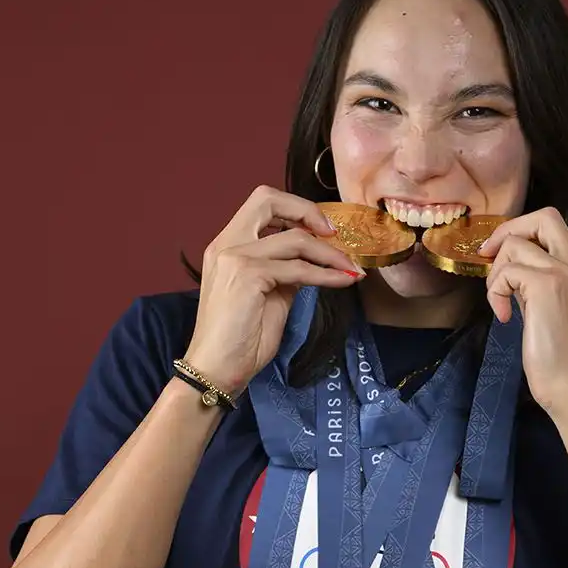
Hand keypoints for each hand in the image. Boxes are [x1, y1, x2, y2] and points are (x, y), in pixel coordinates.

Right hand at [183, 186, 364, 393]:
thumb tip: (315, 261)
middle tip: (335, 235)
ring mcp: (234, 257)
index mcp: (227, 244)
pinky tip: (343, 281)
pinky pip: (299, 269)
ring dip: (331, 254)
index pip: (262, 204)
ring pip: (295, 239)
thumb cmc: (240, 339)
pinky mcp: (247, 275)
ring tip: (351, 269)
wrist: (216, 369)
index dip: (296, 209)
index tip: (323, 230)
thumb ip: (286, 272)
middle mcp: (226, 243)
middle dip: (308, 210)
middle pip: (268, 199)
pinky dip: (327, 274)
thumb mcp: (269, 296)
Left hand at [478, 207, 567, 410]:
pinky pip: (506, 271)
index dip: (522, 231)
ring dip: (496, 273)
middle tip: (490, 259)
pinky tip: (505, 317)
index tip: (501, 257)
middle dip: (508, 231)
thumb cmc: (562, 363)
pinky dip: (496, 292)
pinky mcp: (547, 287)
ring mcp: (565, 274)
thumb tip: (510, 272)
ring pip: (515, 243)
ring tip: (502, 304)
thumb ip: (539, 286)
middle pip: (544, 216)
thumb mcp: (554, 313)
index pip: (554, 226)